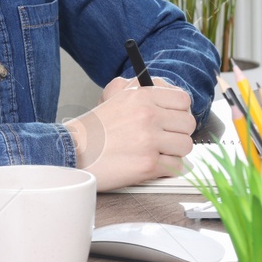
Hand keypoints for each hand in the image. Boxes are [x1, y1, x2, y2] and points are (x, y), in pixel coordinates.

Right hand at [67, 77, 194, 190]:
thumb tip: (169, 96)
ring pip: (185, 146)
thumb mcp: (116, 98)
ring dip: (174, 151)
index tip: (174, 118)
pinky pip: (176, 166)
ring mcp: (150, 140)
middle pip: (188, 124)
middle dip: (178, 132)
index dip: (180, 110)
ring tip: (157, 152)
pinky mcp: (149, 164)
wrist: (73, 152)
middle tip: (166, 137)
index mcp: (141, 96)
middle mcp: (148, 115)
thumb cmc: (93, 129)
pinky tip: (151, 164)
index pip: (183, 99)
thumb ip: (143, 93)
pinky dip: (166, 168)